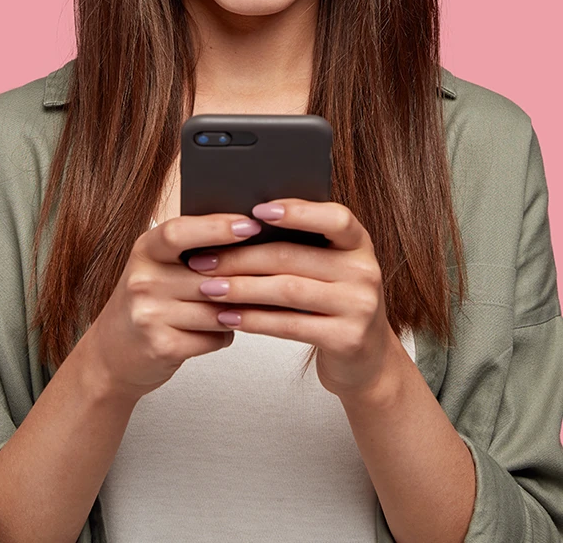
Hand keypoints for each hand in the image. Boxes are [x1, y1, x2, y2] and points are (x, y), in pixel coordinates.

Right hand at [86, 211, 264, 402]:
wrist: (110, 355)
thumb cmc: (145, 304)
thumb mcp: (158, 267)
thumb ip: (193, 250)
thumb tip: (248, 235)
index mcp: (144, 251)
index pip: (179, 232)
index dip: (217, 227)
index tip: (250, 224)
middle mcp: (142, 280)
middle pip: (209, 276)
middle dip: (243, 278)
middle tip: (269, 273)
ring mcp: (149, 315)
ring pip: (217, 309)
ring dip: (236, 310)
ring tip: (238, 305)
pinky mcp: (162, 346)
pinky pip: (214, 337)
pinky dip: (223, 334)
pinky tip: (216, 329)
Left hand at [187, 198, 398, 399]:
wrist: (368, 359)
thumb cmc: (334, 302)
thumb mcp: (330, 267)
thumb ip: (301, 245)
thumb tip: (238, 226)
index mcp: (358, 243)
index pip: (334, 218)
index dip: (297, 211)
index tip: (255, 210)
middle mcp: (365, 271)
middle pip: (293, 256)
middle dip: (241, 257)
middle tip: (203, 260)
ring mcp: (359, 307)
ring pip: (287, 290)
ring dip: (241, 288)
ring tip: (208, 288)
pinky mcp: (347, 339)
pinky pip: (290, 325)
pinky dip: (254, 320)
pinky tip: (228, 317)